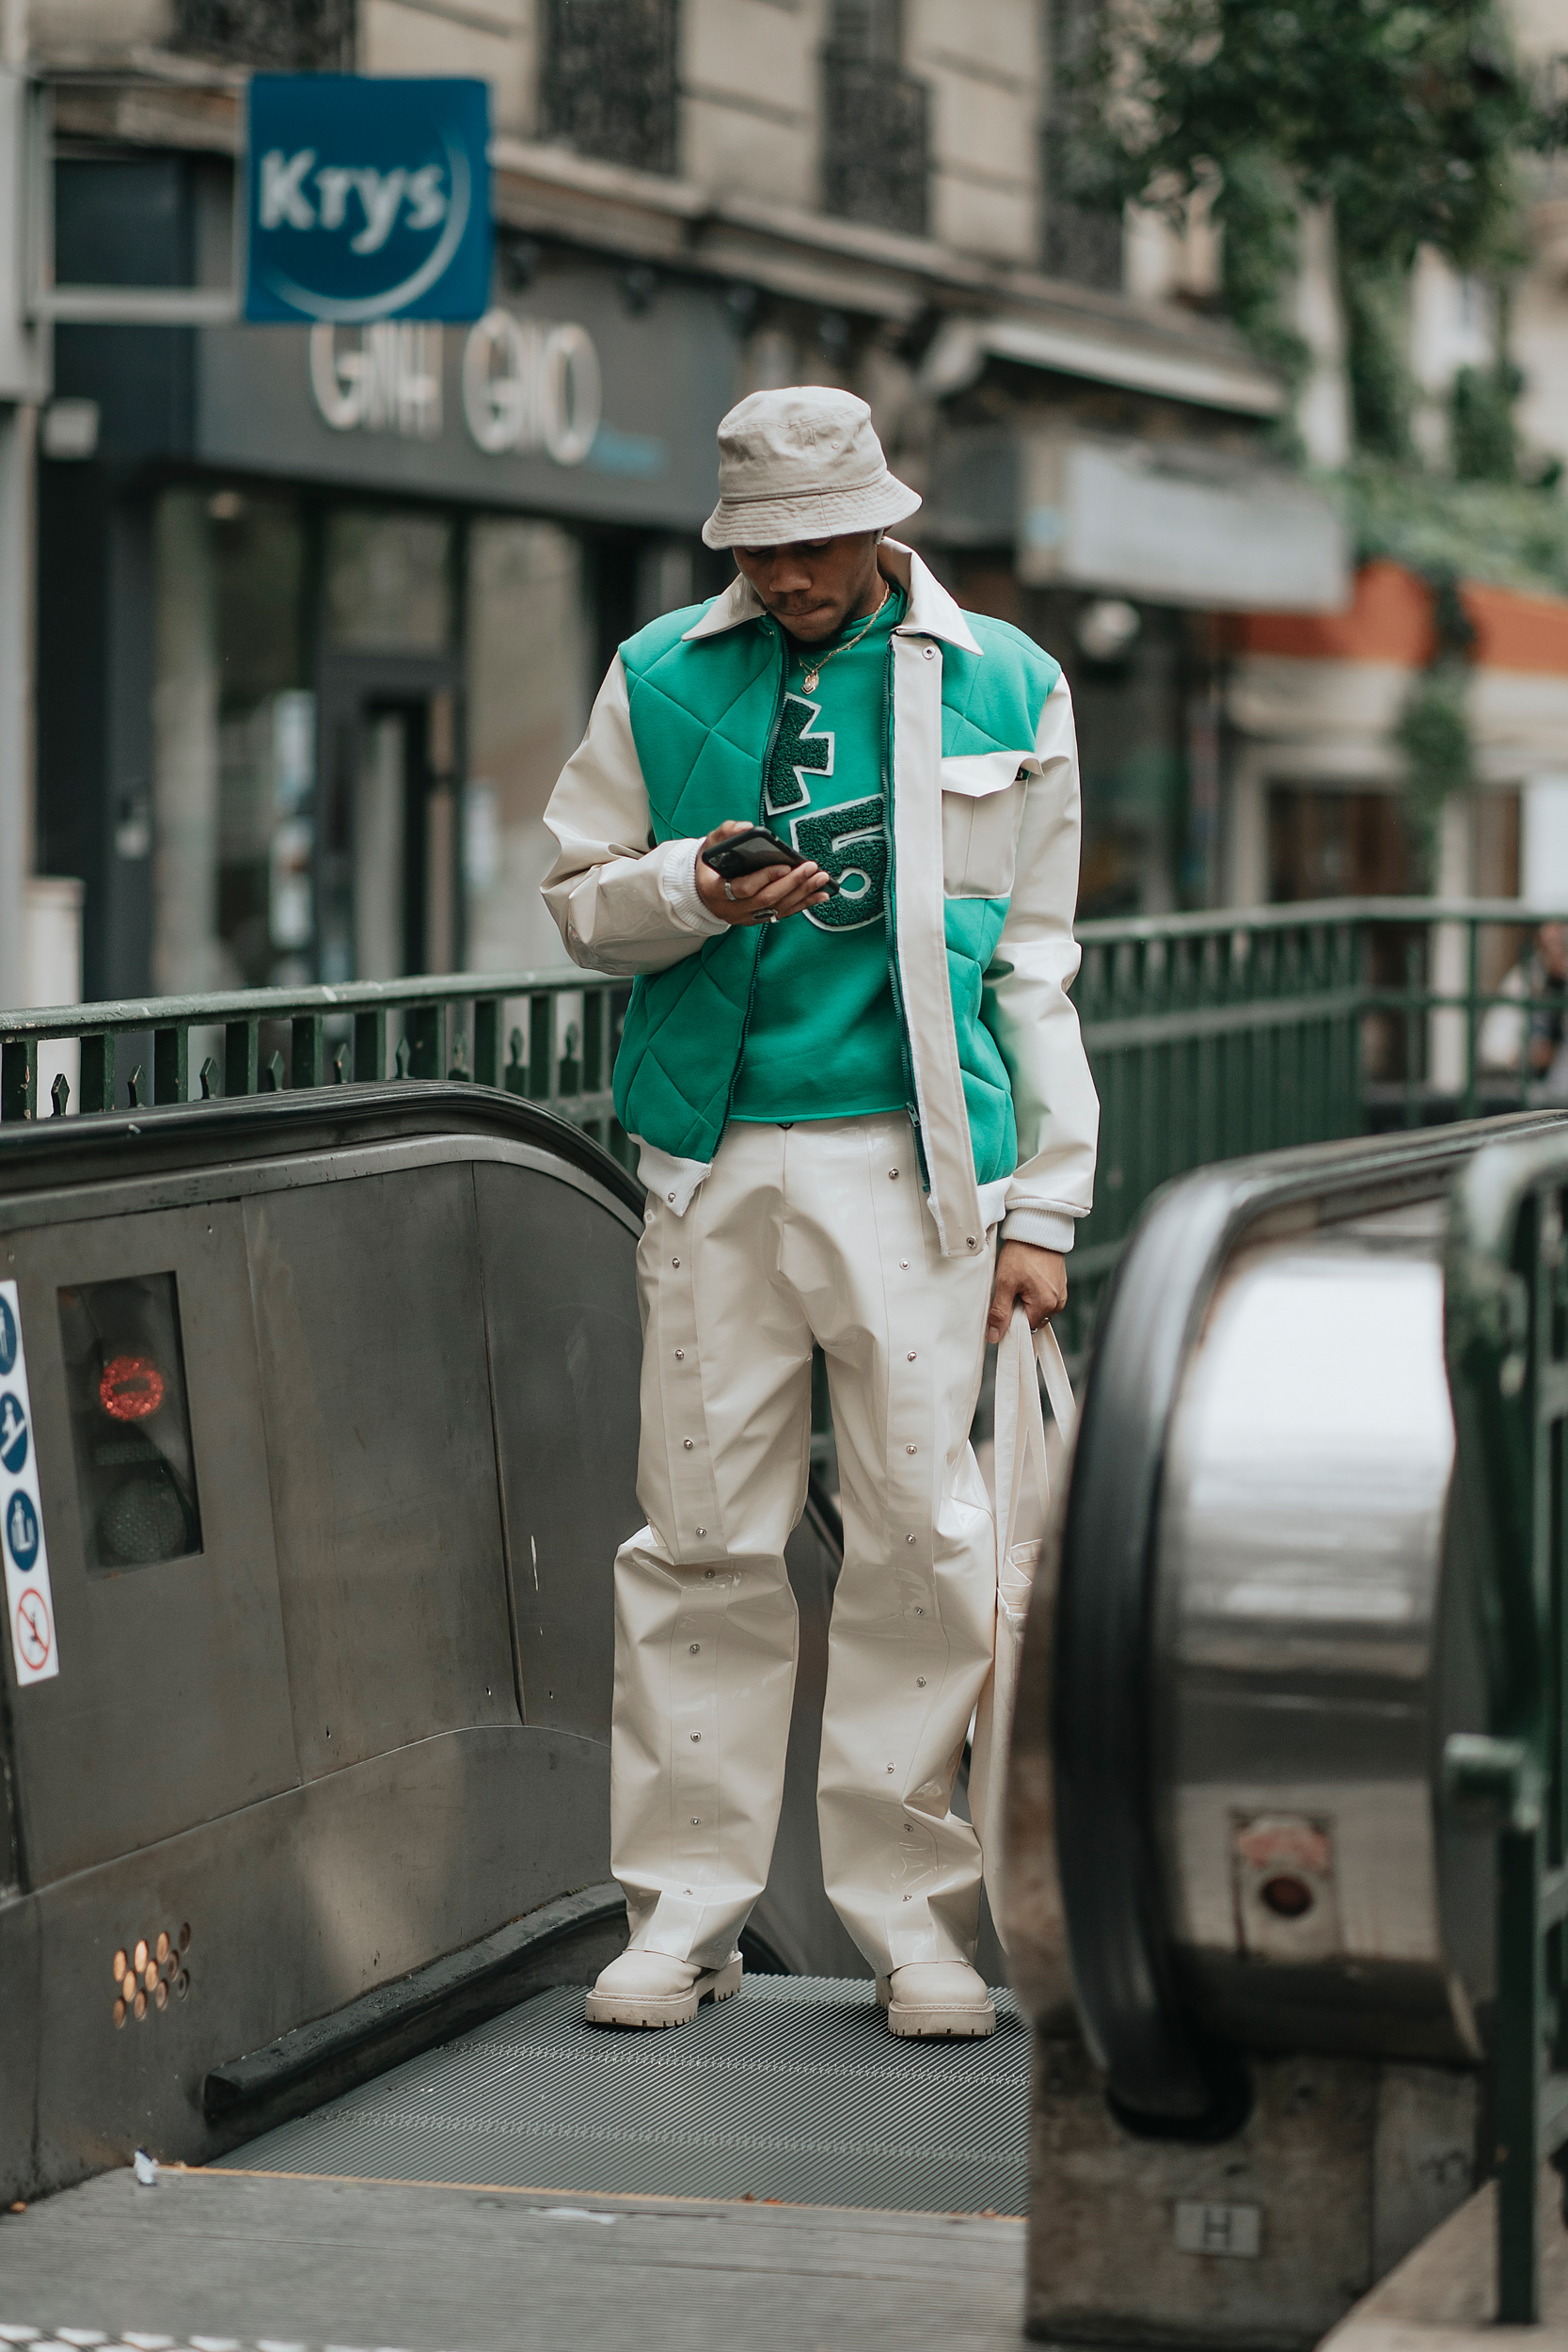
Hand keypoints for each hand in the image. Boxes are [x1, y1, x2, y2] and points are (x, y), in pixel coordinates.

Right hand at [694, 820, 829, 925]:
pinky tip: (819, 895)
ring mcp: (743, 917)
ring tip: (822, 880)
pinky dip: (802, 904)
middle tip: (812, 869)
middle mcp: (728, 908)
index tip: (786, 865)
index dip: (765, 878)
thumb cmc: (710, 862)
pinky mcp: (756, 920)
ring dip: (802, 895)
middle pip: (765, 900)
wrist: (702, 889)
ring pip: (776, 909)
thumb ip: (726, 832)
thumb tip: (746, 827)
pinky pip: (782, 913)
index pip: (742, 888)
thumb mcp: (711, 843)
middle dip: (792, 884)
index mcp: (713, 889)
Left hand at [987, 1240, 1066, 1344]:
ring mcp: (1060, 1294)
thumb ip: (1000, 1313)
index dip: (1010, 1320)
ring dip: (1025, 1300)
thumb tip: (995, 1335)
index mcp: (1047, 1305)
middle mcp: (1058, 1303)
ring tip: (1019, 1280)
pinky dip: (1032, 1292)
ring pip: (1036, 1308)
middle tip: (1010, 1289)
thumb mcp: (1005, 1284)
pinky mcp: (1059, 1285)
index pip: (1024, 1329)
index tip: (1003, 1307)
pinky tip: (1026, 1277)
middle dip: (1018, 1309)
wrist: (1038, 1229)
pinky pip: (1043, 1297)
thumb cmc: (1024, 1252)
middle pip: (1031, 1319)